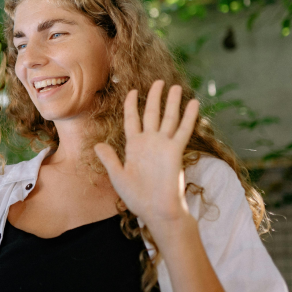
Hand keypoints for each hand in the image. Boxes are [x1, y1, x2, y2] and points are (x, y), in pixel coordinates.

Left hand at [94, 80, 198, 240]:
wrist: (156, 209)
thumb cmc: (137, 197)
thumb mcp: (118, 176)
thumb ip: (110, 159)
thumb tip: (98, 145)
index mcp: (134, 146)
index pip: (132, 119)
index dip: (131, 105)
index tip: (133, 91)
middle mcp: (149, 142)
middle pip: (152, 113)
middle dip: (155, 97)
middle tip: (159, 82)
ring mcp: (163, 145)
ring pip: (169, 118)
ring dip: (172, 102)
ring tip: (176, 87)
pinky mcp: (176, 151)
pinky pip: (183, 130)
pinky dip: (189, 116)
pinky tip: (193, 103)